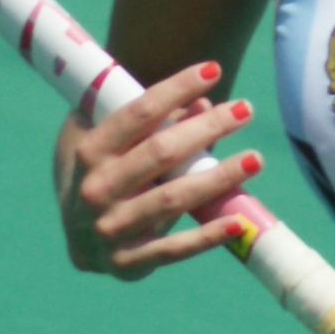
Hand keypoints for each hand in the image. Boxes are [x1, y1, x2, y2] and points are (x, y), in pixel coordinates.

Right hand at [54, 60, 262, 279]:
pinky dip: (207, 237)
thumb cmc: (104, 173)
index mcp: (89, 151)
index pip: (137, 114)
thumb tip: (205, 106)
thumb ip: (155, 124)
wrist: (78, 238)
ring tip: (256, 158)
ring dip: (218, 177)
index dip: (176, 89)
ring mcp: (110, 229)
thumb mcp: (114, 143)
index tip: (213, 70)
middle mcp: (96, 189)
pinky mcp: (128, 262)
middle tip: (246, 109)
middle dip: (207, 128)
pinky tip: (239, 221)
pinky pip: (174, 249)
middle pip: (160, 152)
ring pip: (172, 198)